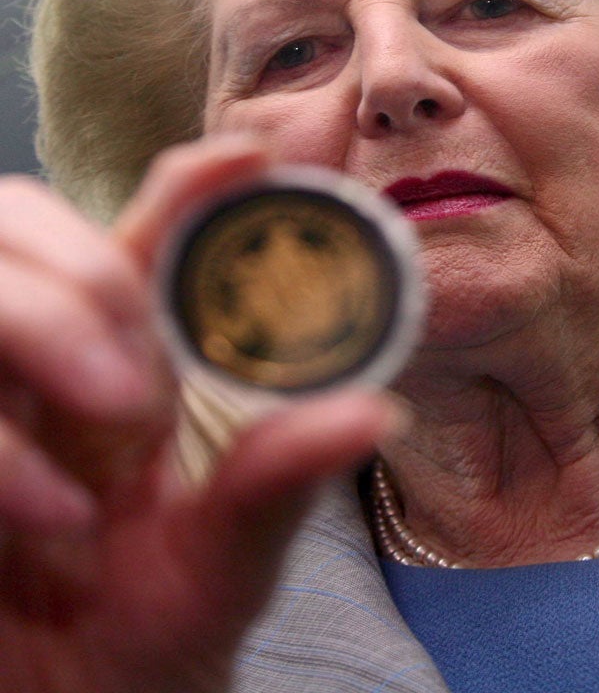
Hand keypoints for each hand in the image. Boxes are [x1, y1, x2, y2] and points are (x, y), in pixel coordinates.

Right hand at [0, 136, 398, 691]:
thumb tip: (375, 410)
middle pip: (27, 222)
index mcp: (132, 355)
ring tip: (116, 415)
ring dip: (38, 321)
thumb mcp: (224, 559)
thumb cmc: (146, 634)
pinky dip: (3, 449)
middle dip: (86, 275)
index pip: (156, 226)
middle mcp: (51, 355)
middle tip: (138, 382)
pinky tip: (56, 520)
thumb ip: (279, 481)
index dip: (197, 178)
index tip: (253, 151)